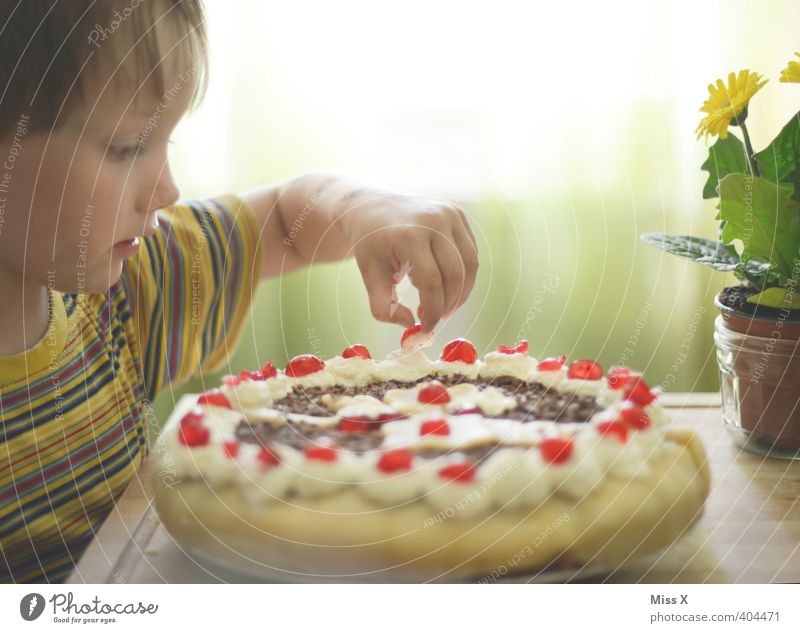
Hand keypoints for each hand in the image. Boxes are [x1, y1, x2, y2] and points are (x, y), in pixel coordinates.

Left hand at [341, 190, 478, 332]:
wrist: (372, 207)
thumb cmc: (370, 244)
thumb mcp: (369, 276)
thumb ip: (384, 308)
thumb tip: (410, 324)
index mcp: (408, 235)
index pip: (432, 282)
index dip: (433, 311)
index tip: (426, 328)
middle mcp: (433, 221)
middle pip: (455, 275)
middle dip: (449, 304)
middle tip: (437, 318)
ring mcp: (449, 214)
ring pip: (470, 264)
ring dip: (461, 292)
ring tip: (444, 304)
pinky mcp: (457, 214)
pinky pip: (470, 251)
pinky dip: (464, 274)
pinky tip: (447, 284)